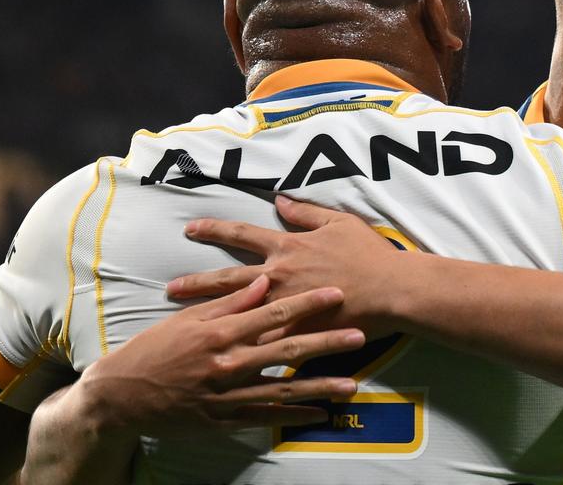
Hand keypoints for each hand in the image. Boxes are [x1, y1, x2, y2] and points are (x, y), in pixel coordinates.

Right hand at [76, 274, 364, 438]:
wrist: (119, 396)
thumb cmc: (154, 350)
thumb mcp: (188, 319)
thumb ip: (229, 301)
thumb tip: (262, 279)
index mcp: (219, 332)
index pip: (272, 313)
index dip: (307, 302)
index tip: (337, 294)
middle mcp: (227, 363)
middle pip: (286, 349)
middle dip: (325, 342)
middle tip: (359, 335)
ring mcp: (226, 395)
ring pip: (282, 388)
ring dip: (319, 386)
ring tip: (352, 386)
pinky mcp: (222, 420)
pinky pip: (265, 418)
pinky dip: (293, 416)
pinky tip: (319, 414)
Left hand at [169, 196, 403, 336]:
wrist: (392, 290)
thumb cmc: (369, 254)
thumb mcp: (339, 222)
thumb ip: (306, 213)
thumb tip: (280, 200)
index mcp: (287, 247)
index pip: (241, 234)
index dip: (214, 229)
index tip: (190, 229)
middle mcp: (278, 276)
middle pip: (228, 279)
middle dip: (197, 282)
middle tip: (170, 288)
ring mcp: (284, 307)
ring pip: (238, 313)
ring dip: (209, 317)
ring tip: (184, 322)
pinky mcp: (296, 334)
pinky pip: (265, 346)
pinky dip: (245, 352)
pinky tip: (224, 361)